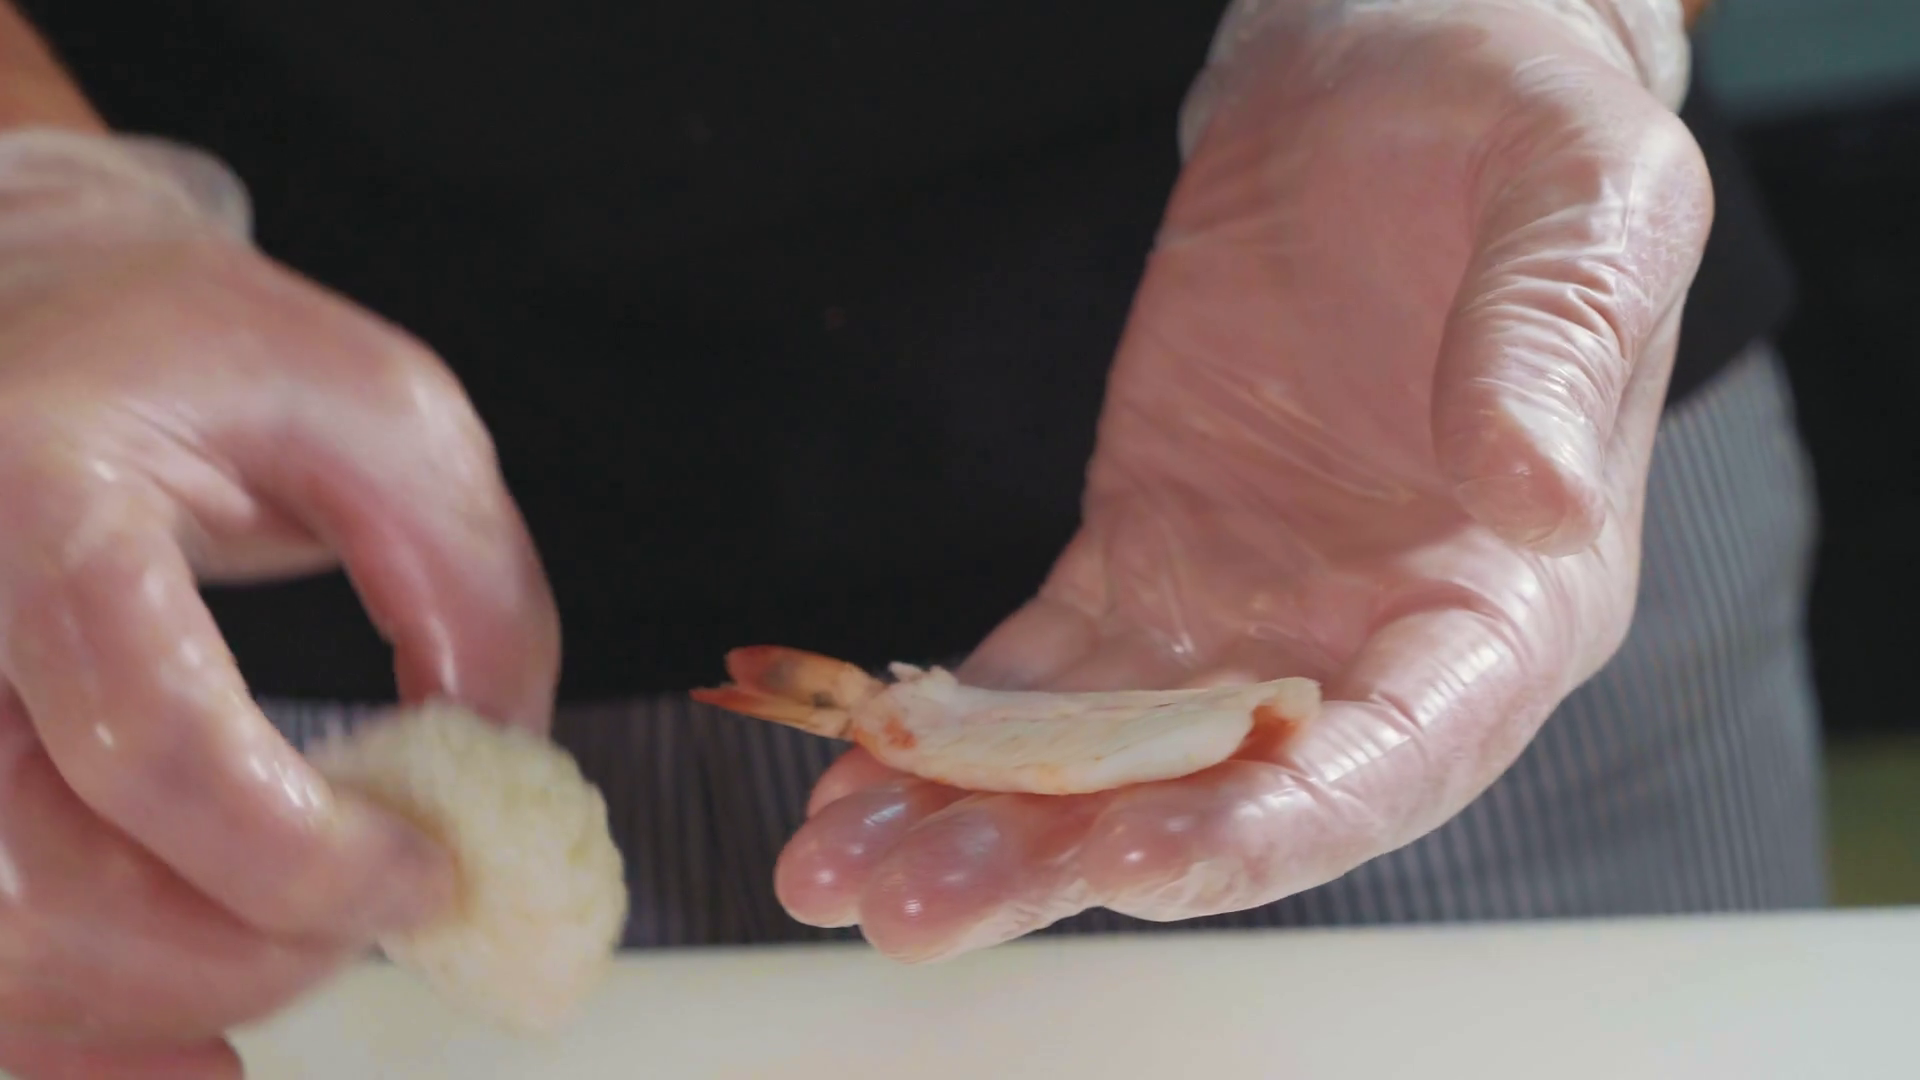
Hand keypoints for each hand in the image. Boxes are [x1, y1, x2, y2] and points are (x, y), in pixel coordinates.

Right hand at [0, 130, 558, 1076]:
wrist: (34, 325)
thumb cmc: (204, 352)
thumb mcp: (388, 416)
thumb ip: (470, 589)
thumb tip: (503, 775)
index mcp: (32, 497)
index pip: (151, 742)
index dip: (309, 855)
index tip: (433, 877)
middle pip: (40, 893)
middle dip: (250, 951)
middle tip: (385, 915)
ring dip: (172, 1001)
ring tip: (307, 944)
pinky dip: (77, 1045)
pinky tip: (198, 1057)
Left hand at [776, 0, 1710, 959]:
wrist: (1385, 86)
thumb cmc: (1515, 137)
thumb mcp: (1582, 208)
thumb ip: (1552, 352)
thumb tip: (1535, 499)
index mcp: (1510, 597)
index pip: (1399, 755)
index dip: (1270, 825)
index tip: (1139, 859)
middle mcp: (1370, 640)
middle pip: (1222, 799)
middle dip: (1070, 865)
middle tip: (922, 911)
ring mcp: (1244, 612)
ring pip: (1109, 761)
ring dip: (980, 826)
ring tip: (843, 874)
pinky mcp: (1144, 560)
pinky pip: (1040, 676)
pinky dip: (950, 733)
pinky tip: (860, 780)